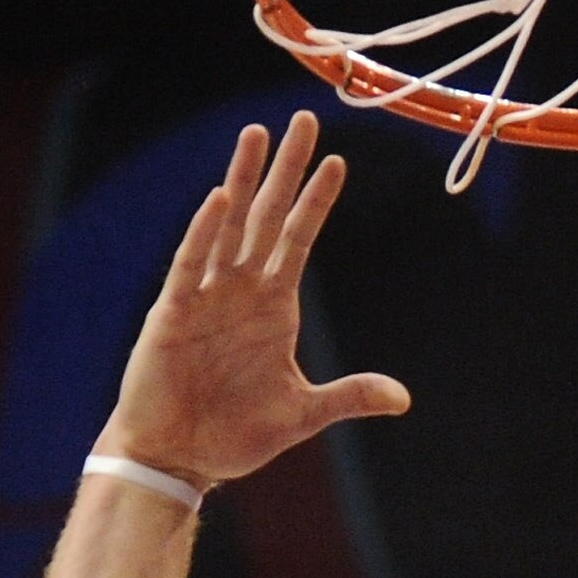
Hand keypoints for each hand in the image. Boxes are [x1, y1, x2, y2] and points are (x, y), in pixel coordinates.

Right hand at [96, 111, 407, 489]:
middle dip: (285, 170)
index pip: (299, 241)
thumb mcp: (303, 413)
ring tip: (257, 134)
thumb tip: (402, 398)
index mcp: (273, 308)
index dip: (316, 202)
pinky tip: (220, 200)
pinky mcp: (175, 314)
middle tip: (303, 121)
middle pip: (267, 216)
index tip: (338, 163)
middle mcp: (241, 291)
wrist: (181, 456)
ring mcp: (207, 297)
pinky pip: (191, 265)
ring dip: (243, 180)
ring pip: (229, 226)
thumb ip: (350, 397)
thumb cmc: (235, 432)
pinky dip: (204, 233)